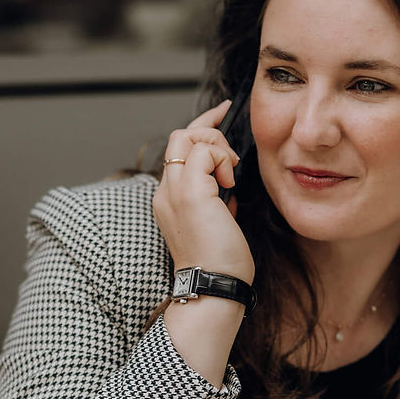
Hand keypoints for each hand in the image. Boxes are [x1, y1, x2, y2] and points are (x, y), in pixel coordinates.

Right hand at [153, 102, 255, 283]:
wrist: (214, 285)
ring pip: (188, 137)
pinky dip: (222, 160)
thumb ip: (217, 199)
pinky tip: (230, 184)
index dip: (203, 127)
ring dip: (217, 148)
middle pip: (180, 136)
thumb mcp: (218, 221)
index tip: (224, 113)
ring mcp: (174, 190)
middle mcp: (165, 191)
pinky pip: (204, 152)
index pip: (179, 150)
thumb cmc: (220, 262)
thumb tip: (229, 185)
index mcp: (170, 198)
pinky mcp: (190, 192)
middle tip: (233, 154)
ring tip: (231, 176)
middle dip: (211, 131)